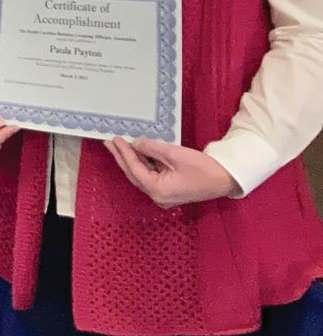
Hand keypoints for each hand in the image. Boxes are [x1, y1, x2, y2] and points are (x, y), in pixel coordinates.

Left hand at [106, 138, 239, 208]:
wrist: (226, 179)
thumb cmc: (203, 168)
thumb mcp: (174, 154)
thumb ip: (151, 148)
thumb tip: (136, 143)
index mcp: (157, 190)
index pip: (134, 168)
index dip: (123, 152)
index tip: (115, 139)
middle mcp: (157, 196)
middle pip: (134, 174)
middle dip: (122, 157)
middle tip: (110, 143)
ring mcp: (163, 195)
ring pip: (141, 175)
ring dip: (132, 160)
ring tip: (120, 145)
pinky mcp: (169, 191)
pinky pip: (151, 176)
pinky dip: (144, 164)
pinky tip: (138, 152)